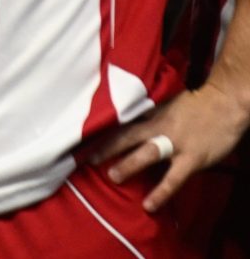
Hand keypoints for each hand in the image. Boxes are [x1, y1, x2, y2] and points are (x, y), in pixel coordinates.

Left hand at [91, 81, 249, 211]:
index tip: (81, 134)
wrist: (226, 102)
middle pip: (127, 135)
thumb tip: (127, 115)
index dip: (102, 128)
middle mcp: (159, 126)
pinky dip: (160, 192)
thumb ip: (149, 111)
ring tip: (112, 177)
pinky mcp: (192, 158)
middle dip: (107, 148)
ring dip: (129, 165)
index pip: (122, 120)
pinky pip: (174, 178)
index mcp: (151, 112)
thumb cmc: (197, 102)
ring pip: (147, 154)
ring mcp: (175, 143)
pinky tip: (149, 204)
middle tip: (87, 159)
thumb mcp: (167, 101)